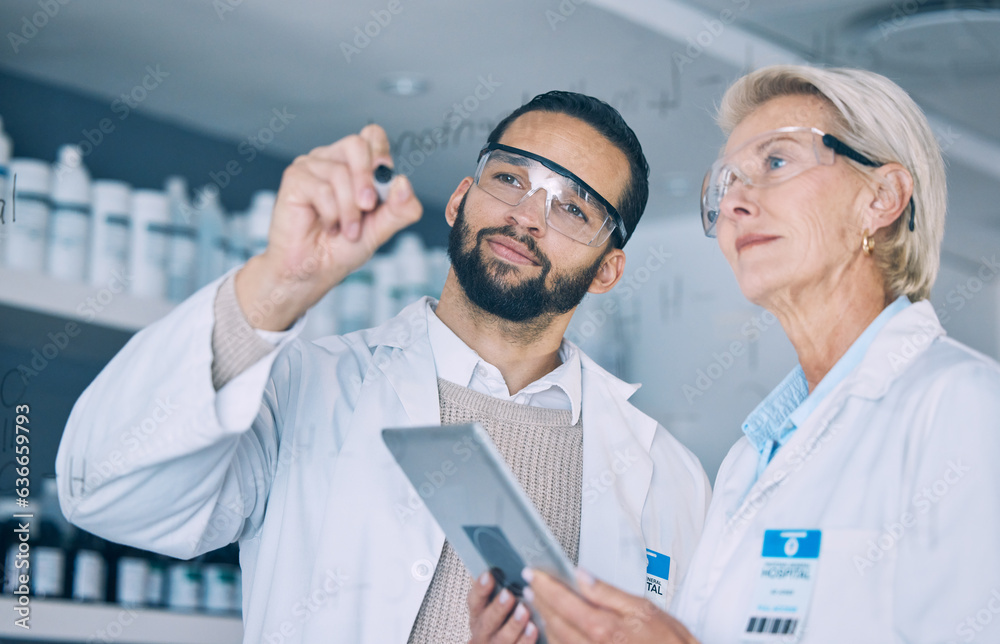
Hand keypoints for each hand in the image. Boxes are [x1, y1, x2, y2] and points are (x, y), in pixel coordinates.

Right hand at [235, 124, 421, 329]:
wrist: (313, 271)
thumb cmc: (342, 248)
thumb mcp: (381, 229)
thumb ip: (399, 209)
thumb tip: (403, 183)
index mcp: (355, 165)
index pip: (372, 136)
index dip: (381, 154)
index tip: (385, 181)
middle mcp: (333, 159)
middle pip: (357, 144)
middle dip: (367, 180)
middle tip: (368, 208)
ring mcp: (311, 166)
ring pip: (340, 172)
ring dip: (349, 210)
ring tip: (347, 230)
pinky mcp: (295, 179)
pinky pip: (322, 189)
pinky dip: (332, 214)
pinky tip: (328, 226)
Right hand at [468, 571, 538, 643]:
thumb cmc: (501, 619)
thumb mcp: (493, 602)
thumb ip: (497, 584)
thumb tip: (502, 558)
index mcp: (478, 613)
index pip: (474, 599)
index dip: (480, 588)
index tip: (489, 575)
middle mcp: (483, 630)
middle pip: (487, 620)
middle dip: (498, 607)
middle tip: (508, 595)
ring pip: (502, 637)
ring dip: (513, 624)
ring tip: (524, 610)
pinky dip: (525, 640)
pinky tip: (534, 629)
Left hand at [524, 569, 698, 643]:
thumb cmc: (668, 642)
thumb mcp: (643, 607)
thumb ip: (607, 592)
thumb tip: (582, 576)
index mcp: (604, 628)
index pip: (563, 602)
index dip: (545, 586)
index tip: (533, 574)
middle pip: (554, 622)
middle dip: (540, 602)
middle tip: (531, 586)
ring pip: (556, 640)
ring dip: (544, 620)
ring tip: (537, 603)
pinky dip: (556, 638)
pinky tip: (554, 628)